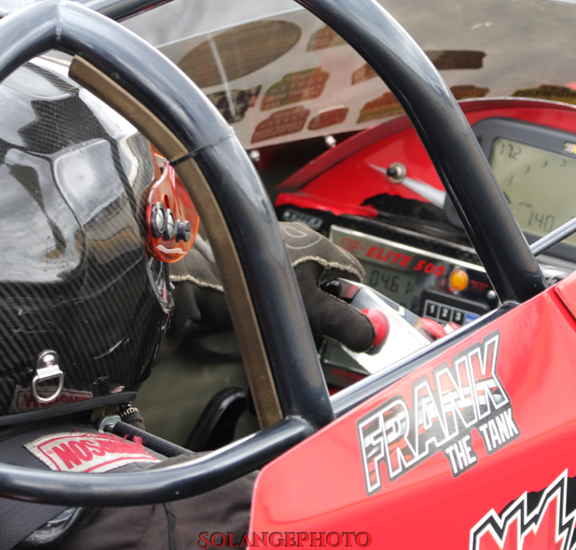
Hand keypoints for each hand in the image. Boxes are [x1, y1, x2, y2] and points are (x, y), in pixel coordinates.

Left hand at [167, 222, 380, 352]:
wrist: (203, 280)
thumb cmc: (255, 287)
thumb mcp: (310, 311)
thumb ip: (345, 323)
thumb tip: (372, 334)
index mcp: (320, 246)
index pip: (356, 274)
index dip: (359, 302)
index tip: (354, 325)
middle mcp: (301, 241)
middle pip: (331, 280)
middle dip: (330, 308)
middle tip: (325, 332)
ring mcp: (277, 249)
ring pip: (306, 283)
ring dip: (306, 306)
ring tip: (297, 327)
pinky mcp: (257, 260)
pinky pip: (283, 282)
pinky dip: (284, 301)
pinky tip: (274, 317)